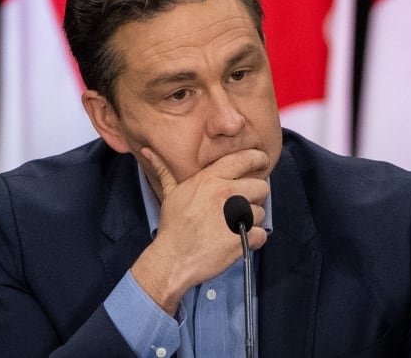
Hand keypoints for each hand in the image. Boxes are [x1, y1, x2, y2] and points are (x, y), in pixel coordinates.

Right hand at [130, 147, 269, 314]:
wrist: (173, 259)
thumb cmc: (173, 226)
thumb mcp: (170, 194)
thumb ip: (165, 170)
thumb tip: (148, 151)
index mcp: (210, 179)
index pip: (244, 159)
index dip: (258, 159)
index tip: (262, 162)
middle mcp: (226, 194)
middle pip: (261, 186)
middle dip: (256, 196)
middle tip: (243, 205)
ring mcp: (236, 216)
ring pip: (262, 212)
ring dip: (252, 220)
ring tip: (235, 226)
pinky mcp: (242, 238)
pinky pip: (262, 234)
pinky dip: (254, 240)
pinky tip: (239, 241)